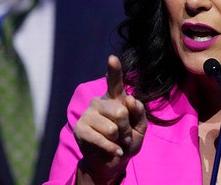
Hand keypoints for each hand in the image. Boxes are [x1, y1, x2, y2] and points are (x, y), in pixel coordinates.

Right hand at [74, 55, 146, 183]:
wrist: (112, 161)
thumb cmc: (127, 140)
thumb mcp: (140, 128)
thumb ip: (139, 113)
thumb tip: (131, 100)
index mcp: (115, 98)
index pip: (115, 81)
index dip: (114, 70)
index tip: (112, 58)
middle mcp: (99, 102)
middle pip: (120, 111)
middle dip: (127, 129)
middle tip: (125, 137)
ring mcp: (88, 114)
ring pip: (112, 127)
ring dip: (119, 140)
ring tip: (116, 142)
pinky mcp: (80, 129)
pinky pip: (101, 139)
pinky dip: (112, 148)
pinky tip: (114, 150)